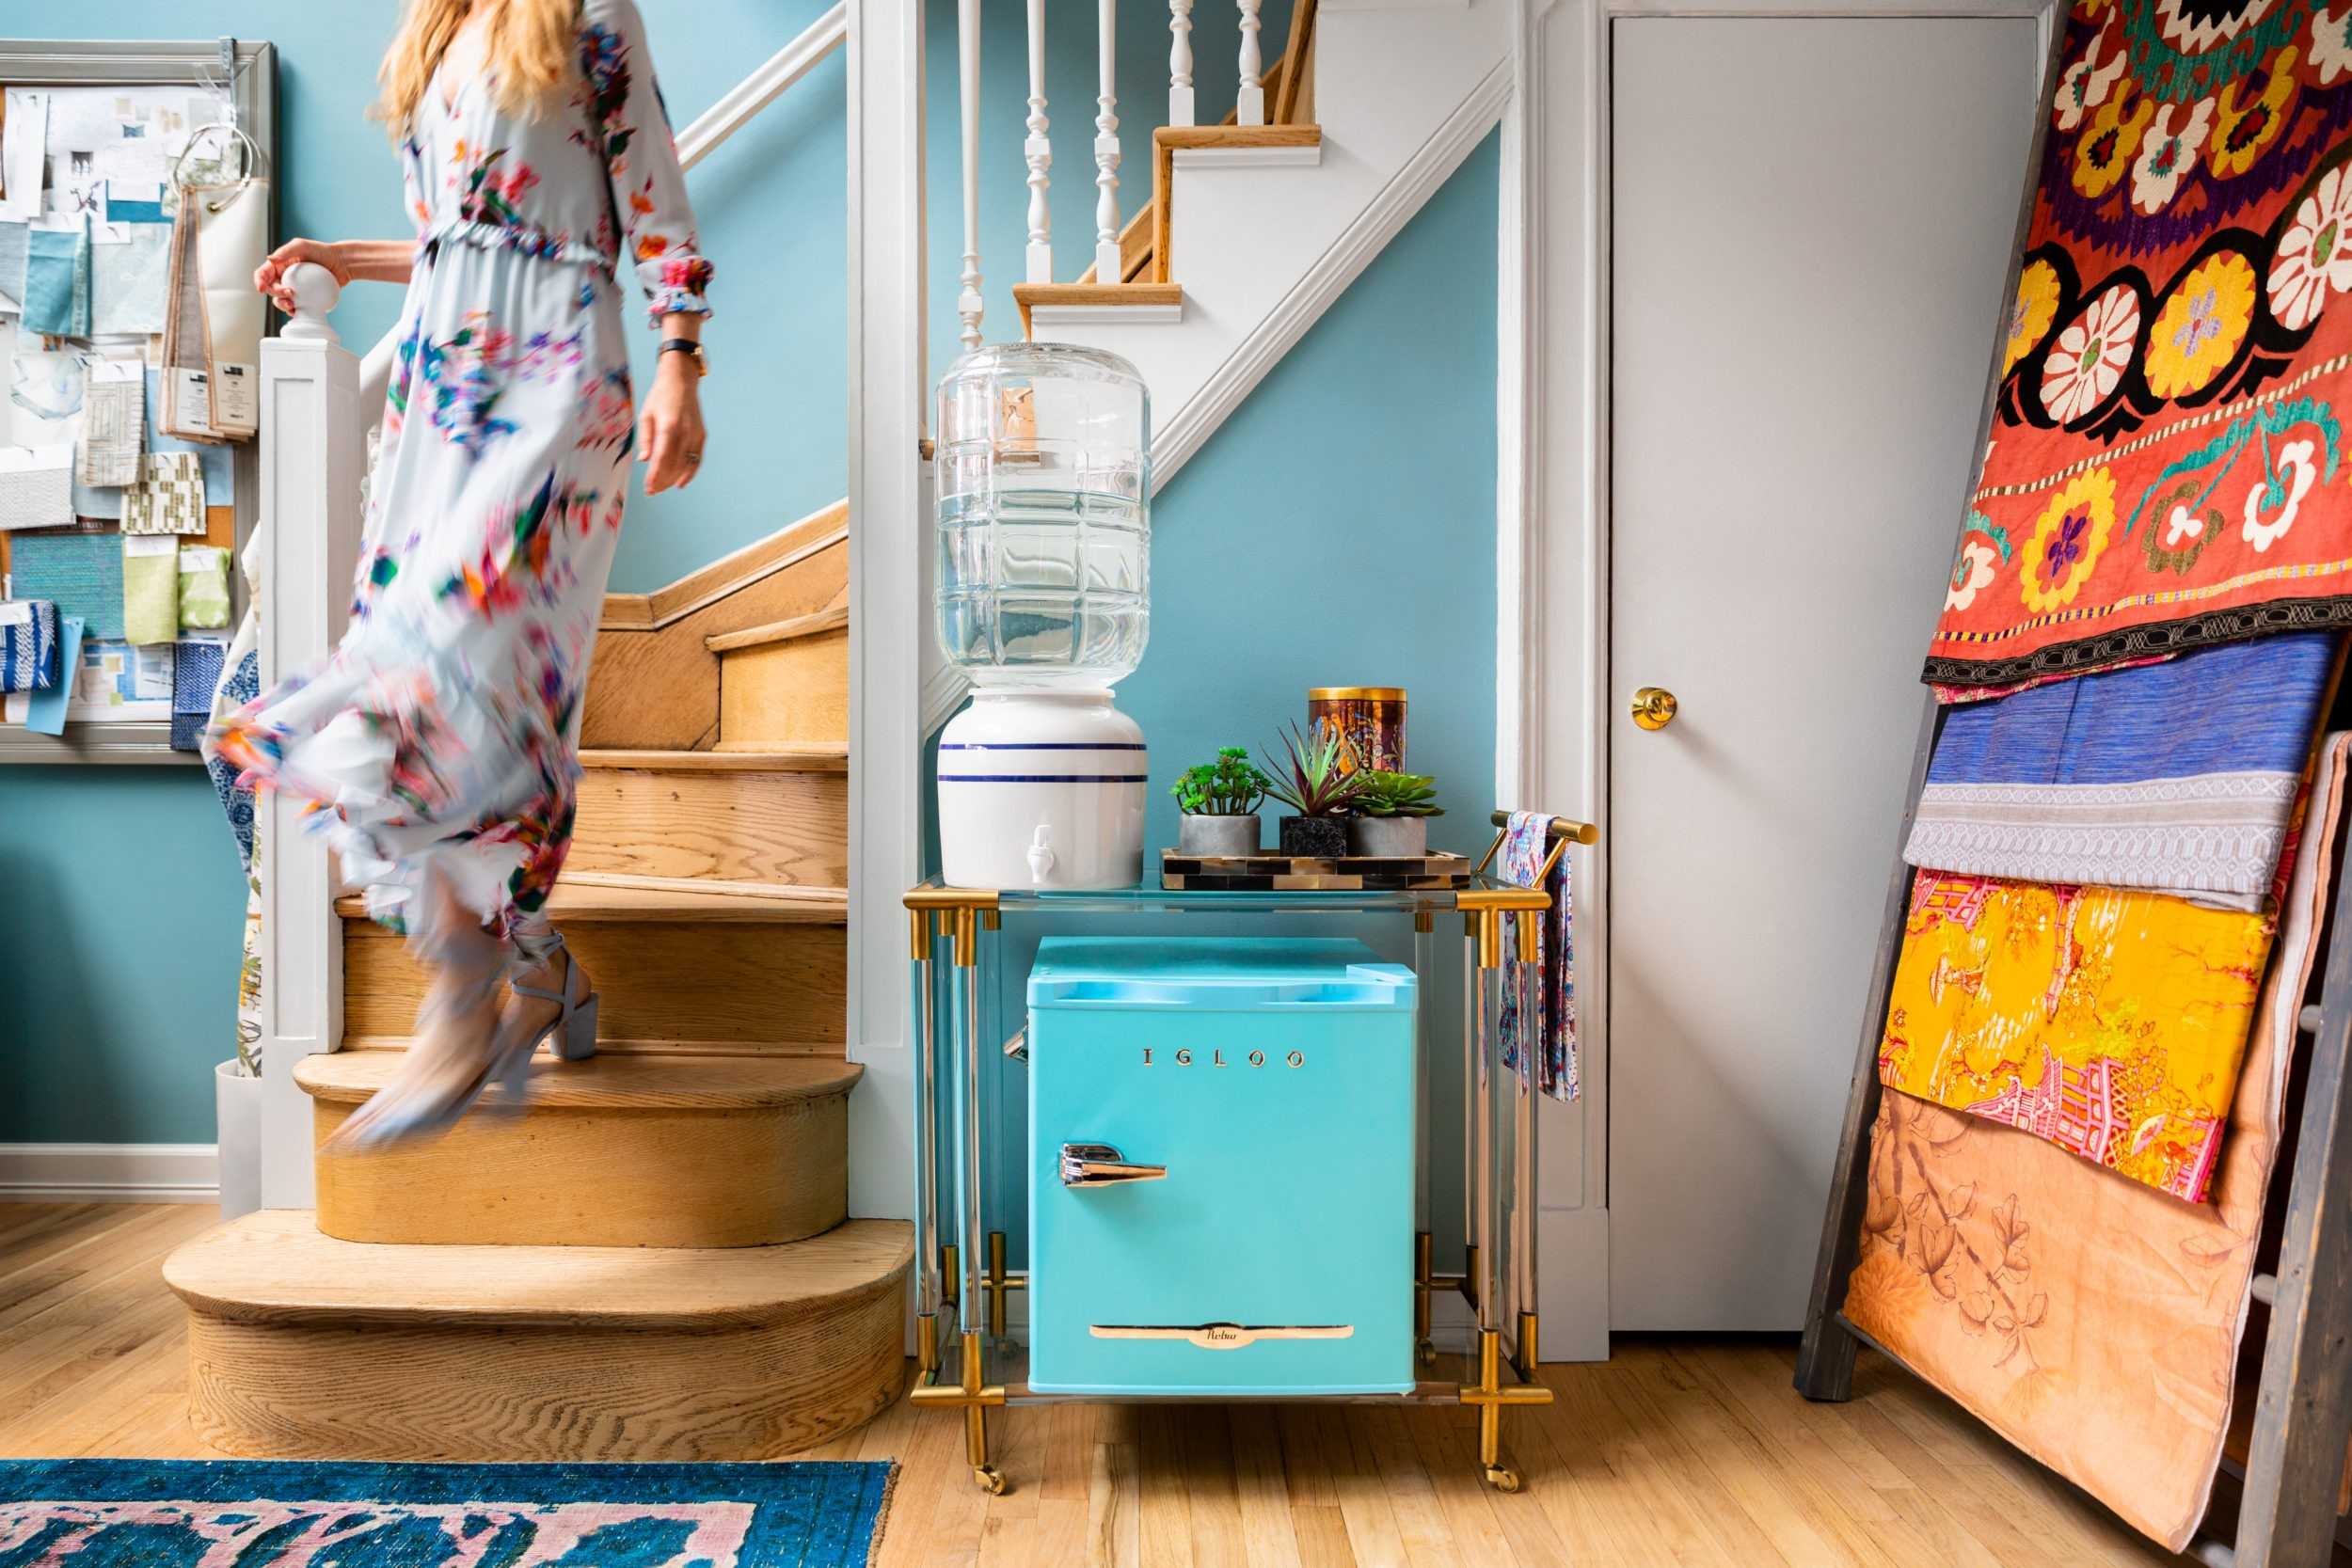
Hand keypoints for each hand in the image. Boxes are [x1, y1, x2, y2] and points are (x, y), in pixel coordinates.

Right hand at [254, 239, 350, 314]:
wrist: (341, 263)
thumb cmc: (322, 251)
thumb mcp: (302, 246)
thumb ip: (285, 251)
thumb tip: (269, 259)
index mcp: (279, 265)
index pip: (263, 274)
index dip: (259, 282)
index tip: (262, 289)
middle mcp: (284, 277)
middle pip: (271, 289)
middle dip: (276, 293)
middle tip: (290, 293)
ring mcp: (294, 289)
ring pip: (280, 300)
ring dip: (282, 305)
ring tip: (292, 305)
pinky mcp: (305, 298)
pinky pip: (296, 307)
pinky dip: (294, 311)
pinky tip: (298, 311)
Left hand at [638, 355, 707, 493]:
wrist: (681, 381)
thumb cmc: (660, 397)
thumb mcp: (646, 415)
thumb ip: (646, 439)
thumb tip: (644, 460)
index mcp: (668, 426)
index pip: (662, 459)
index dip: (655, 476)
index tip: (648, 488)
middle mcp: (685, 432)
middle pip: (675, 465)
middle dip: (663, 481)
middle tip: (652, 491)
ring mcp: (696, 435)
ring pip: (686, 465)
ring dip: (674, 479)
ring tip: (662, 488)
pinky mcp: (702, 436)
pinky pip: (697, 459)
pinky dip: (690, 473)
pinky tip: (680, 483)